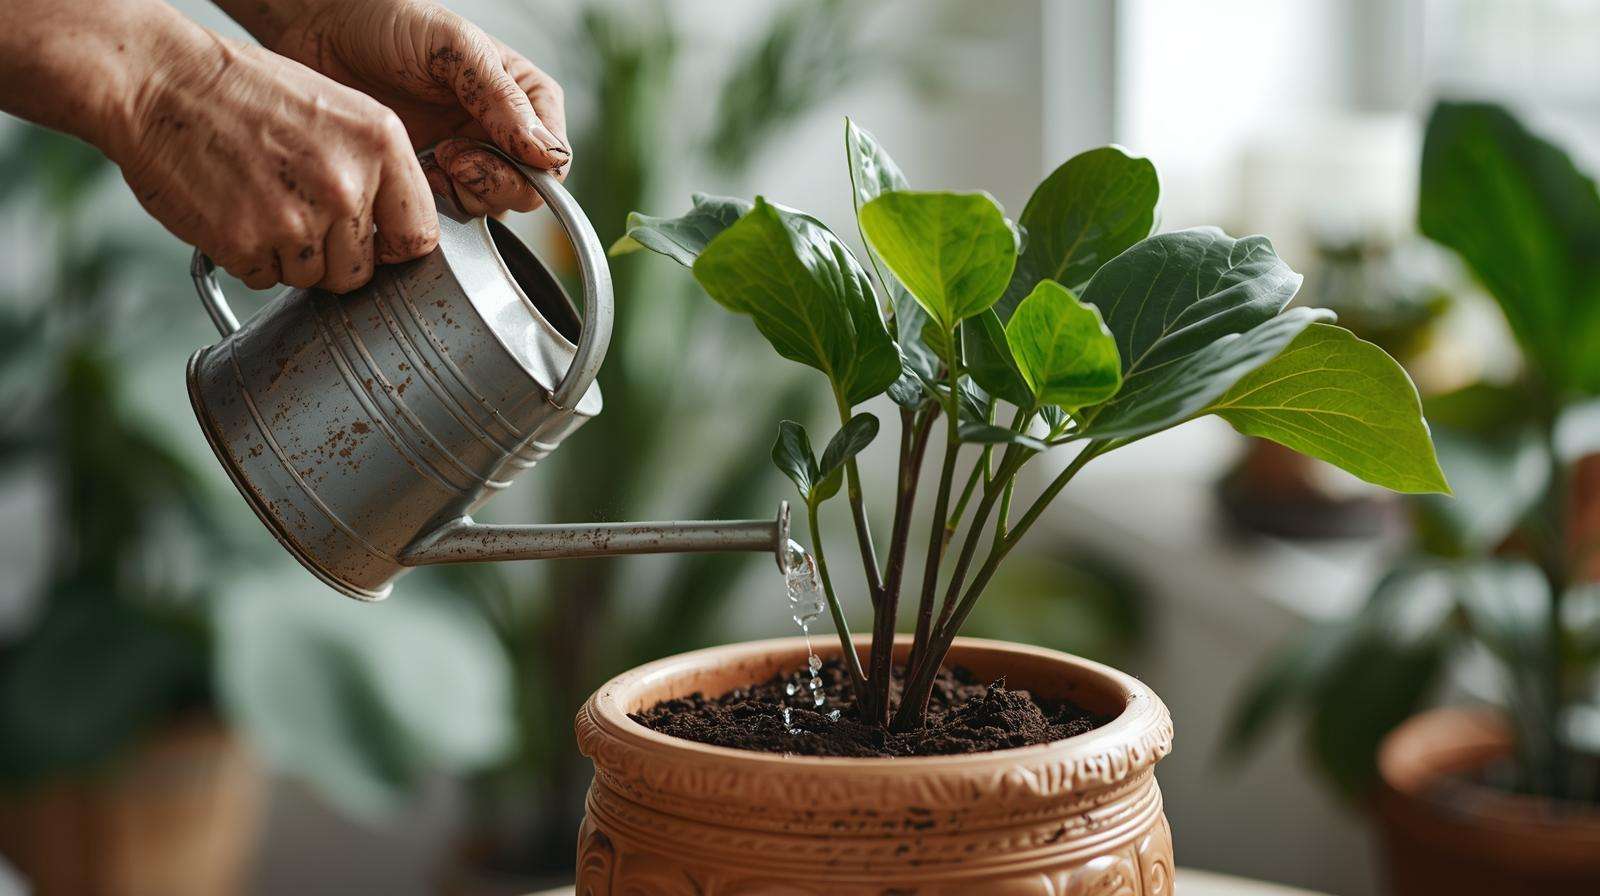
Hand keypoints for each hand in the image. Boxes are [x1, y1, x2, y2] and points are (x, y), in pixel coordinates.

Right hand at [104, 29, 436, 292]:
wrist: (158, 81)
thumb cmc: (241, 91)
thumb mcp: (336, 111)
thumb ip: (373, 169)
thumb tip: (394, 227)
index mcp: (380, 144)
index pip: (418, 236)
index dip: (393, 248)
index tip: (376, 246)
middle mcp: (346, 184)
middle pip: (360, 270)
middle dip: (332, 257)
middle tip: (297, 216)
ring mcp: (297, 218)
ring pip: (311, 279)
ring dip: (287, 257)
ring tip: (260, 202)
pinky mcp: (247, 243)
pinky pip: (263, 279)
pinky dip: (248, 257)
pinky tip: (233, 211)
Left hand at [263, 0, 569, 217]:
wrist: (323, 29)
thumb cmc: (388, 20)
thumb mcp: (453, 47)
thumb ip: (501, 98)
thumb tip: (544, 153)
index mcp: (525, 95)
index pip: (554, 157)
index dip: (523, 169)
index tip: (472, 148)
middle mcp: (504, 130)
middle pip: (528, 191)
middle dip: (490, 183)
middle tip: (448, 157)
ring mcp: (470, 154)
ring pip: (493, 206)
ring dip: (462, 193)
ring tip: (429, 159)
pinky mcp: (433, 175)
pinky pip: (454, 211)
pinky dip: (436, 204)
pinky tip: (415, 172)